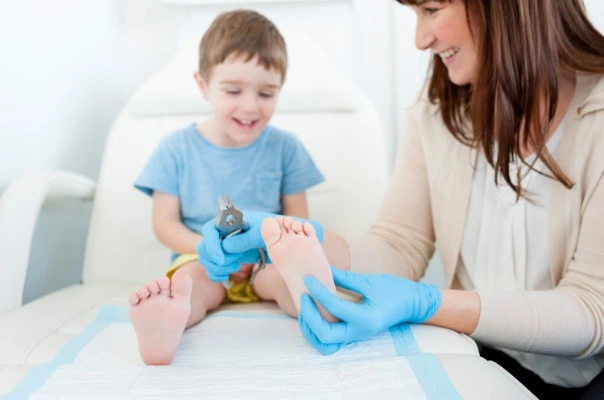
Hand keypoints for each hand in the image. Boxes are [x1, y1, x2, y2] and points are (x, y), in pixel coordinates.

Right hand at [197, 210, 323, 282]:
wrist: (280, 240)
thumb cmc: (273, 230)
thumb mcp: (263, 232)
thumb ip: (246, 238)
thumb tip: (225, 246)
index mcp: (228, 220)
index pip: (209, 230)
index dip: (212, 245)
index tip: (222, 259)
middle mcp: (221, 232)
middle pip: (203, 247)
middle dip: (216, 260)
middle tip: (235, 263)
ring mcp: (221, 245)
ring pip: (206, 259)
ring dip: (218, 268)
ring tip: (236, 266)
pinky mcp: (225, 257)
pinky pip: (212, 269)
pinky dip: (216, 275)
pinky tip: (227, 277)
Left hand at [298, 267, 440, 354]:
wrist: (410, 304)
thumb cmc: (394, 290)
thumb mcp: (369, 281)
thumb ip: (343, 277)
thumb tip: (320, 268)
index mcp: (365, 318)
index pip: (334, 307)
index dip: (317, 292)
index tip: (308, 279)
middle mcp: (358, 332)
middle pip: (324, 335)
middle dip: (309, 316)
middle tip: (304, 296)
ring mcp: (354, 336)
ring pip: (323, 344)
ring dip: (310, 329)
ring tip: (306, 307)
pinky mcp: (350, 334)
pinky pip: (328, 341)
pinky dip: (316, 331)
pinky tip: (313, 314)